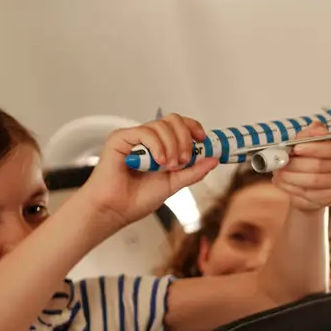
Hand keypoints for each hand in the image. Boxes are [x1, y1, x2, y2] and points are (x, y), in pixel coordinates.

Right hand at [78, 115, 217, 231]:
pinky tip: (159, 161)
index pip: (179, 126)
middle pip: (173, 120)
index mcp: (160, 146)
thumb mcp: (174, 184)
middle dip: (185, 138)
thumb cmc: (137, 199)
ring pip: (161, 125)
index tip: (203, 140)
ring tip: (170, 166)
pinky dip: (157, 145)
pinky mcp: (120, 138)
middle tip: (185, 159)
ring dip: (172, 145)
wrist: (116, 210)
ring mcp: (133, 137)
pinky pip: (145, 132)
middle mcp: (147, 139)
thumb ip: (193, 171)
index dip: (193, 128)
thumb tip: (214, 159)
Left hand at [271, 123, 330, 212]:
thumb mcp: (307, 141)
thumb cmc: (307, 158)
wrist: (308, 183)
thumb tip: (314, 128)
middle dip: (297, 163)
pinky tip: (282, 182)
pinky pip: (309, 194)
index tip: (296, 148)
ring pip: (314, 180)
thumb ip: (310, 133)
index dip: (313, 148)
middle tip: (282, 161)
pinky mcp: (328, 198)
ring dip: (292, 176)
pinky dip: (291, 187)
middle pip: (320, 165)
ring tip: (279, 172)